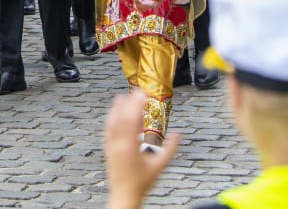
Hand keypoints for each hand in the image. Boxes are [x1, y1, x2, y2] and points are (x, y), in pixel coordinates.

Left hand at [104, 90, 181, 208]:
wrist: (125, 195)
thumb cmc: (143, 182)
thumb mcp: (160, 165)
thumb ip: (171, 149)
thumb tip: (179, 134)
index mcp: (130, 146)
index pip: (133, 120)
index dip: (137, 105)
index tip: (142, 94)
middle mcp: (118, 144)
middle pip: (122, 118)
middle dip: (129, 103)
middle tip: (136, 91)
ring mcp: (111, 146)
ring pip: (112, 123)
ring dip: (117, 109)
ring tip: (122, 97)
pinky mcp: (108, 150)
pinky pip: (108, 131)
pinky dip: (111, 120)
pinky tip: (113, 114)